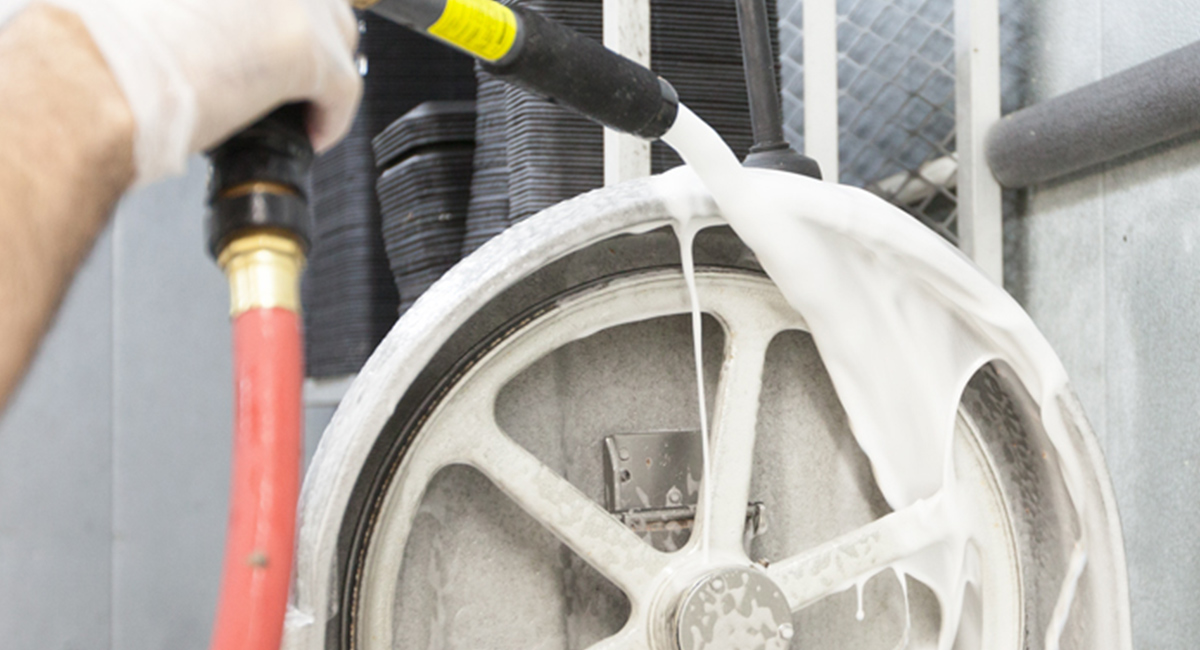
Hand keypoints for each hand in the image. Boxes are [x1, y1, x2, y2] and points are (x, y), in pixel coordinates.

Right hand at [42, 0, 362, 183]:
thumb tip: (221, 24)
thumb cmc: (99, 40)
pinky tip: (312, 133)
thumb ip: (198, 4)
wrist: (91, 75)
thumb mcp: (151, 1)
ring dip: (324, 69)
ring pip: (337, 32)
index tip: (263, 35)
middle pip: (318, 1)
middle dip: (309, 35)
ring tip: (298, 102)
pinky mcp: (304, 45)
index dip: (272, 13)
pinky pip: (343, 86)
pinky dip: (331, 115)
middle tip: (288, 71)